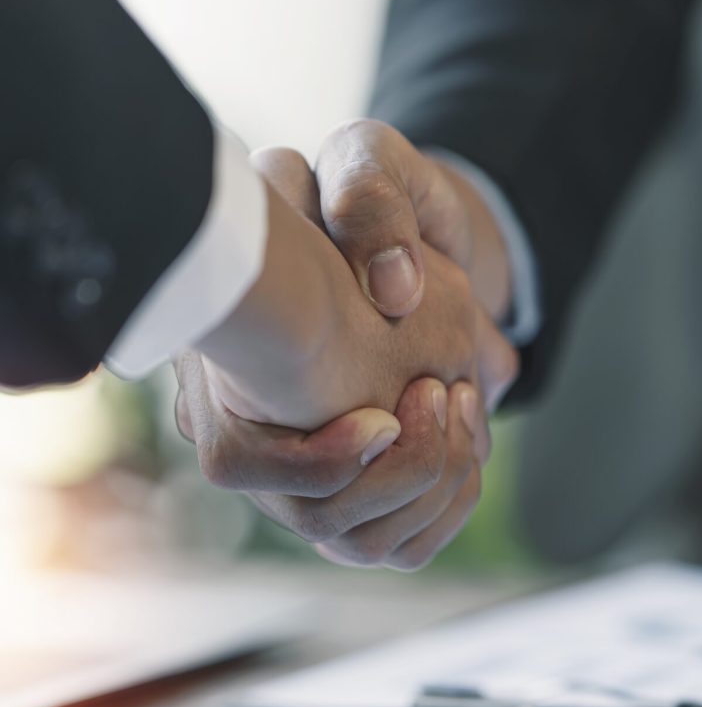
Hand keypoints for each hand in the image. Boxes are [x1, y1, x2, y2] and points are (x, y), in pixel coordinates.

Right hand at [176, 156, 517, 567]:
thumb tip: (395, 287)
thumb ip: (367, 198)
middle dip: (409, 468)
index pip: (240, 462)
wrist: (418, 246)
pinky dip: (448, 504)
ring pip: (359, 539)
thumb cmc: (378, 200)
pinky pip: (396, 542)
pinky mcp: (355, 489)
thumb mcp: (369, 164)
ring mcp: (299, 470)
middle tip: (453, 394)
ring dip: (436, 485)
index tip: (396, 408)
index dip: (322, 460)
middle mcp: (247, 429)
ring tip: (465, 403)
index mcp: (227, 357)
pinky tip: (470, 437)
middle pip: (321, 518)